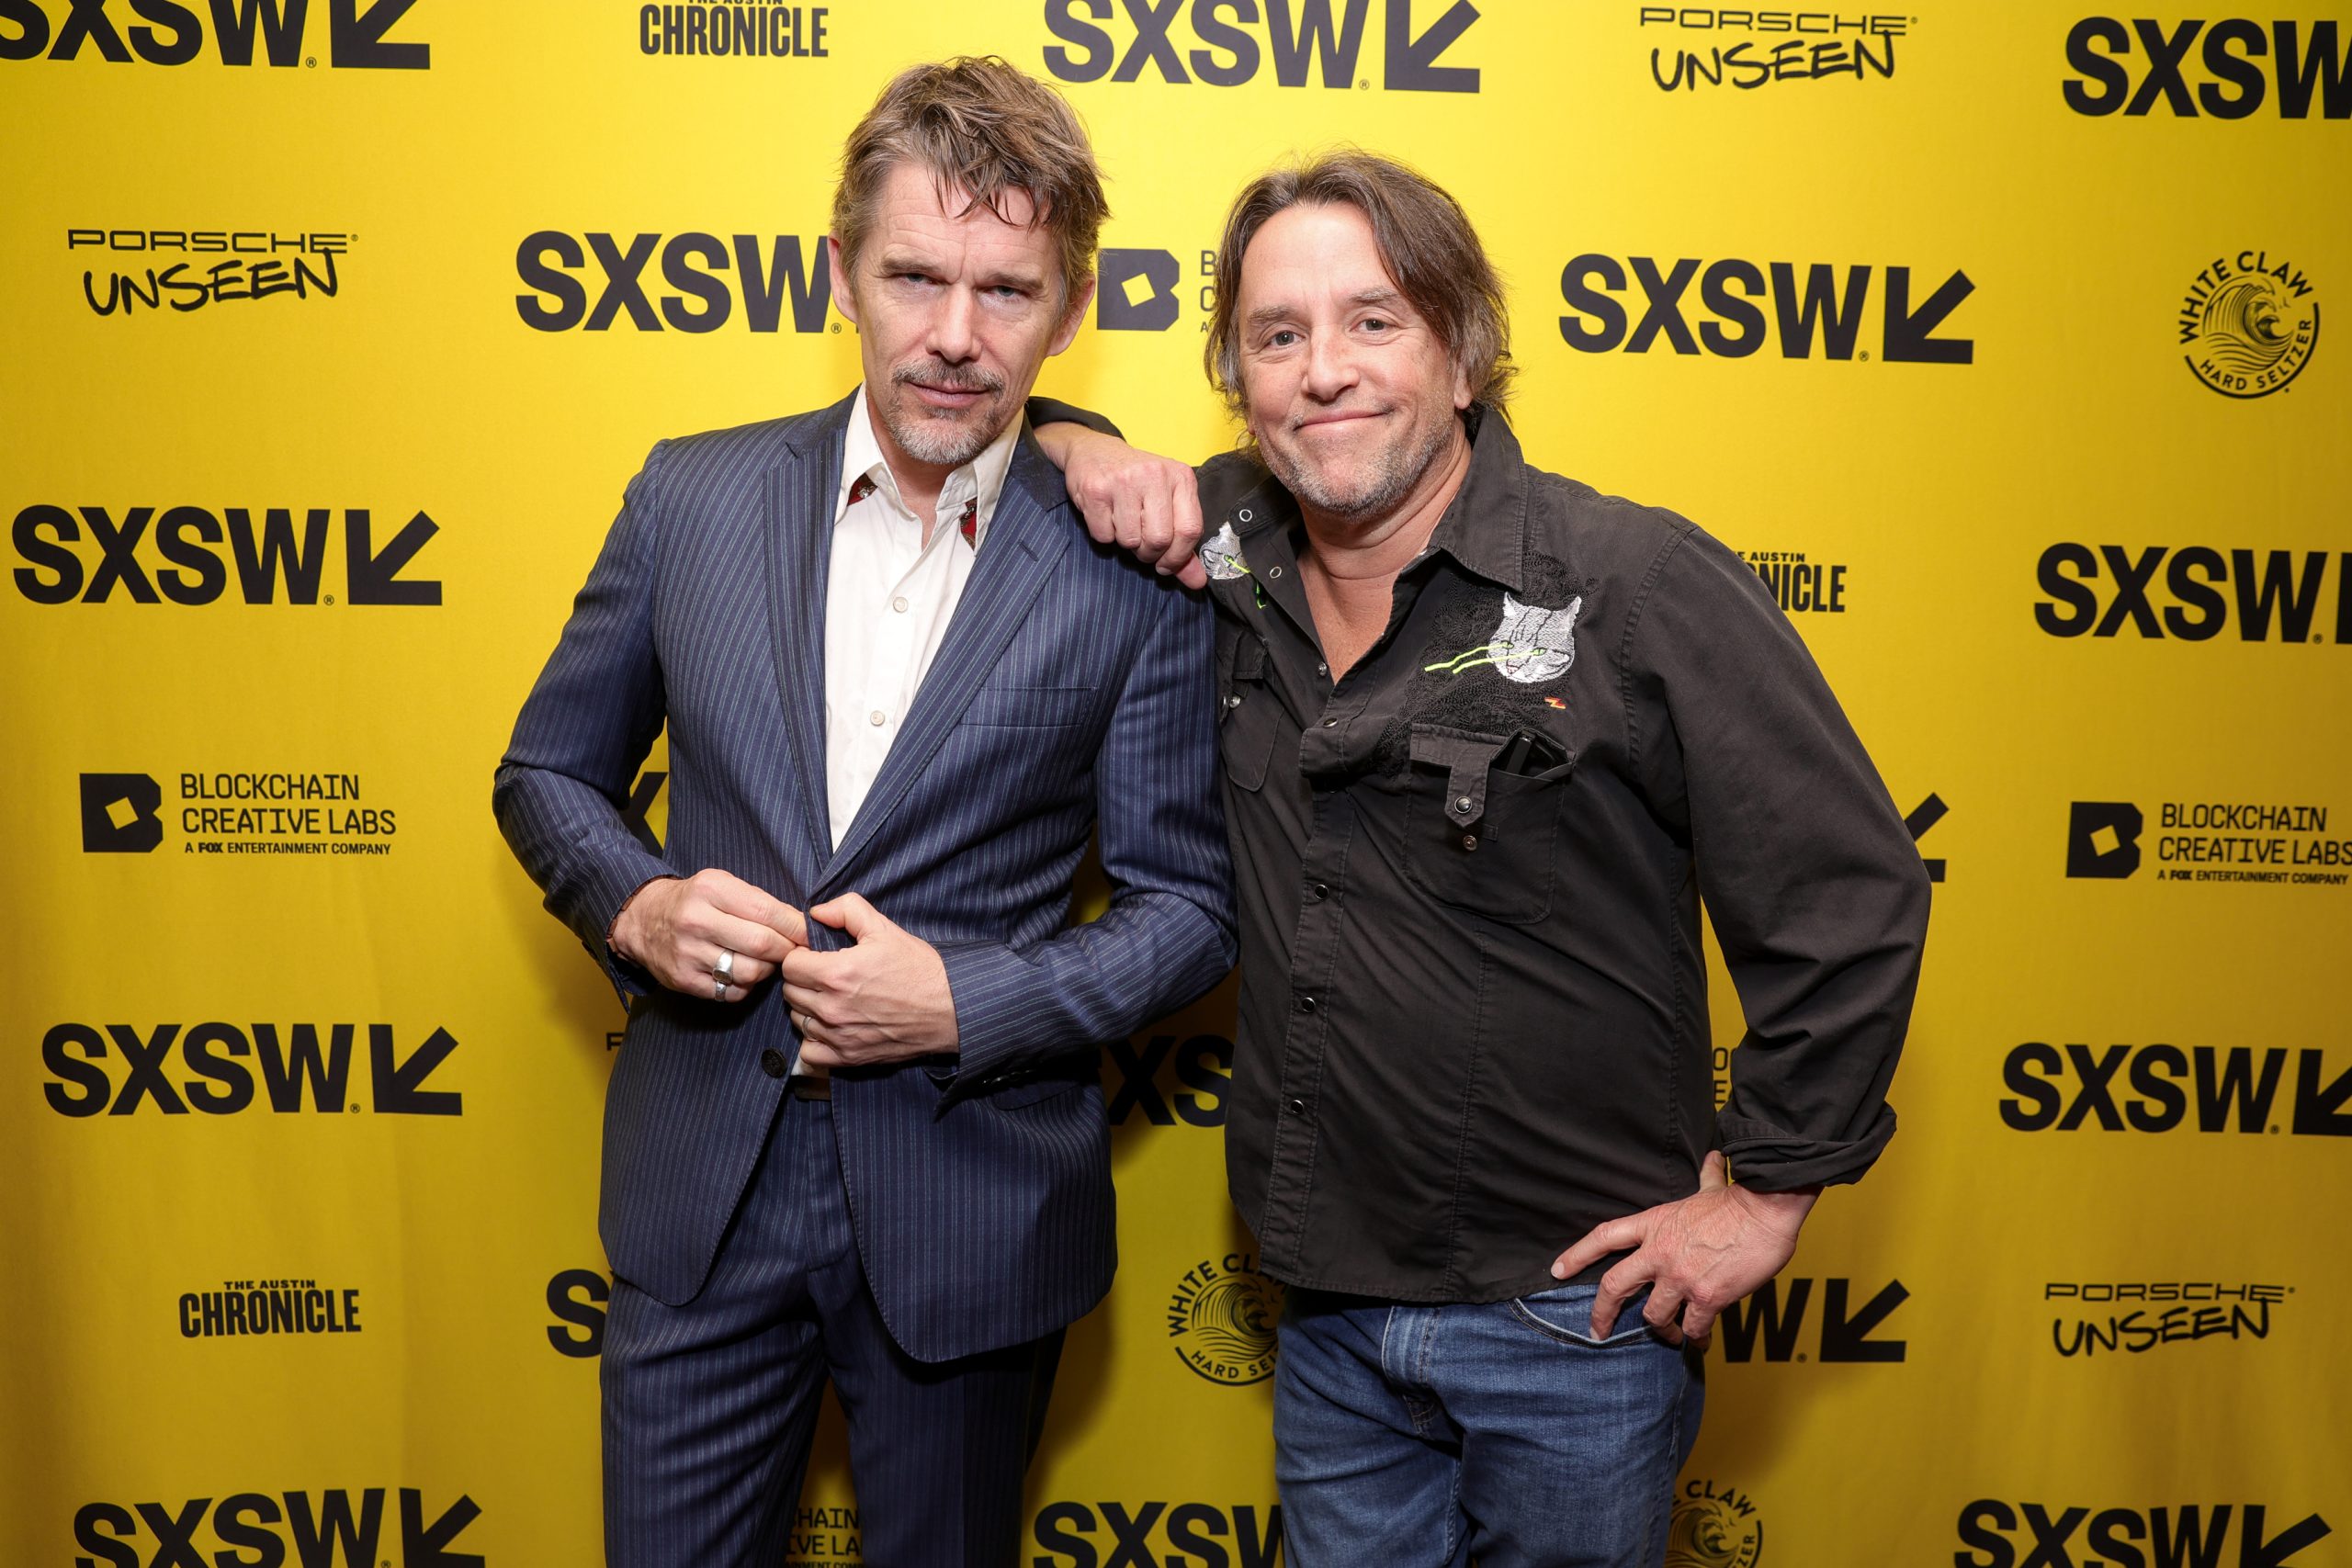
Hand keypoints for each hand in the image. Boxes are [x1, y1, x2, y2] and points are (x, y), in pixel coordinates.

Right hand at [610, 869, 808, 1001]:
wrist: (642, 919)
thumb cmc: (694, 900)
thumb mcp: (722, 884)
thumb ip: (758, 902)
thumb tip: (801, 925)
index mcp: (711, 890)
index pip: (767, 912)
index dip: (796, 927)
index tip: (809, 934)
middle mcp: (697, 921)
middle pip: (762, 945)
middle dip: (787, 950)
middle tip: (794, 951)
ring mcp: (688, 953)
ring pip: (749, 972)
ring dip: (766, 970)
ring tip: (764, 960)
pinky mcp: (683, 980)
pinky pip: (731, 992)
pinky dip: (745, 986)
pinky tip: (741, 973)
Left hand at [779, 893, 958, 1067]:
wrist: (951, 1009)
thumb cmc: (919, 969)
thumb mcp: (885, 929)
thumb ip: (846, 910)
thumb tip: (815, 913)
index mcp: (838, 973)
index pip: (790, 964)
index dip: (801, 956)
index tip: (817, 957)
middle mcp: (833, 1007)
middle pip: (791, 992)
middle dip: (804, 980)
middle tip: (826, 976)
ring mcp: (839, 1035)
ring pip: (798, 1020)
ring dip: (808, 1008)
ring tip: (831, 999)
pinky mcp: (849, 1057)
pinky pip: (809, 1052)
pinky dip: (815, 1040)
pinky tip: (832, 1027)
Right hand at [1039, 424, 1206, 588]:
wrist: (1093, 450)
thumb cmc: (1136, 482)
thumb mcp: (1167, 504)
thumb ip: (1183, 545)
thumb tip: (1197, 582)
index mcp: (1181, 477)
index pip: (1190, 530)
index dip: (1178, 557)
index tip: (1166, 564)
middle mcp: (1155, 474)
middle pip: (1159, 539)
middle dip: (1148, 552)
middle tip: (1141, 544)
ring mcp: (1124, 480)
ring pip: (1130, 540)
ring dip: (1125, 542)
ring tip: (1122, 522)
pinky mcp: (1096, 489)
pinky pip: (1103, 535)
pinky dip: (1104, 534)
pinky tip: (1105, 515)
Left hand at [1548, 1151, 1818, 1345]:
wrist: (1766, 1212)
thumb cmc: (1741, 1200)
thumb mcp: (1710, 1188)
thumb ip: (1706, 1177)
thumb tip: (1714, 1158)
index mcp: (1654, 1224)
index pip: (1604, 1237)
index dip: (1577, 1255)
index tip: (1557, 1270)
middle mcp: (1660, 1253)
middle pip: (1615, 1286)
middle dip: (1601, 1313)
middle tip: (1598, 1331)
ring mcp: (1681, 1277)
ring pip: (1654, 1316)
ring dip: (1661, 1330)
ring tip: (1670, 1336)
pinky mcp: (1707, 1298)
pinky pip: (1693, 1328)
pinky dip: (1696, 1338)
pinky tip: (1700, 1340)